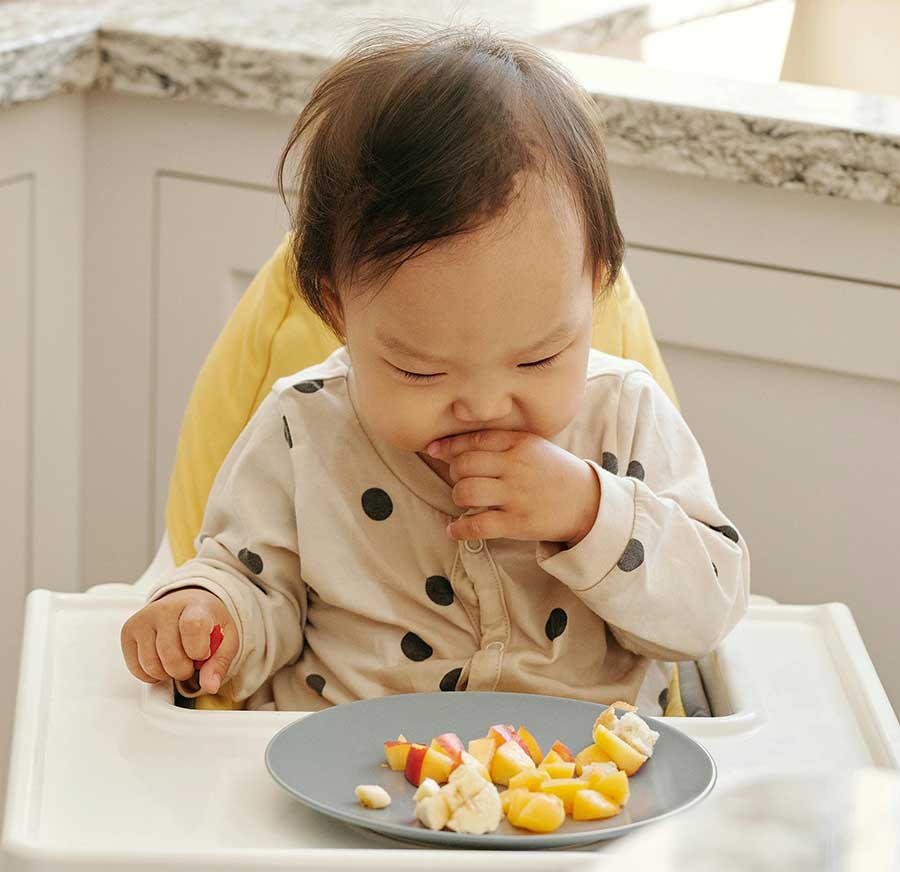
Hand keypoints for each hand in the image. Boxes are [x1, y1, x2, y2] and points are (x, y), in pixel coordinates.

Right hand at [120, 588, 237, 694]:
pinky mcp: (128, 631)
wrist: (188, 603)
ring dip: (167, 673)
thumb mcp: (227, 640)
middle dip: (183, 670)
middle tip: (191, 662)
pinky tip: (162, 661)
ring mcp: (144, 619)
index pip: (192, 626)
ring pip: (151, 665)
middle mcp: (165, 609)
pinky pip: (136, 668)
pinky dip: (151, 675)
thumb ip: (220, 663)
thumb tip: (210, 686)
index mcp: (196, 606)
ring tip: (177, 659)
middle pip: (170, 654)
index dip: (198, 650)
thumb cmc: (208, 622)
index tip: (203, 654)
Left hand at [426, 430, 600, 545]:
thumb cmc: (552, 472)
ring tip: (465, 500)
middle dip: (454, 473)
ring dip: (457, 497)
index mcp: (519, 443)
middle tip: (461, 479)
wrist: (587, 502)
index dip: (449, 445)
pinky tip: (455, 530)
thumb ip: (499, 442)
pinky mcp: (517, 522)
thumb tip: (452, 447)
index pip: (474, 439)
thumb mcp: (533, 446)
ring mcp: (516, 495)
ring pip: (467, 492)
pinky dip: (460, 529)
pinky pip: (478, 526)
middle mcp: (516, 467)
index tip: (435, 450)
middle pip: (464, 465)